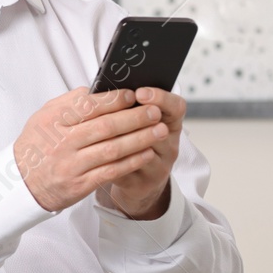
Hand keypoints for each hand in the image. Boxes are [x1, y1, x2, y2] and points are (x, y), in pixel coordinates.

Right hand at [13, 86, 171, 213]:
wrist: (20, 183)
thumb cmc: (36, 146)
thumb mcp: (42, 118)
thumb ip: (68, 102)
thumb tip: (97, 90)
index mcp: (52, 121)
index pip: (88, 106)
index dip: (115, 100)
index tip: (133, 95)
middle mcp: (61, 143)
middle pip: (105, 127)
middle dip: (135, 118)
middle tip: (154, 111)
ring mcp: (71, 165)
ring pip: (112, 149)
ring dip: (140, 139)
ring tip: (159, 131)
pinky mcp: (79, 185)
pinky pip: (111, 171)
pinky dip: (132, 162)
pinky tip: (146, 153)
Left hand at [96, 87, 184, 219]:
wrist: (136, 180)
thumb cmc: (131, 141)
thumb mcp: (134, 122)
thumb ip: (126, 107)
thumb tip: (105, 88)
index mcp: (169, 124)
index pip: (176, 107)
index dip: (161, 98)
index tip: (140, 92)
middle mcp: (169, 145)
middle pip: (160, 129)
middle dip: (138, 118)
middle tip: (119, 110)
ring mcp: (159, 166)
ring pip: (143, 151)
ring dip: (122, 139)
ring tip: (102, 130)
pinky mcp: (143, 183)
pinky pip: (127, 170)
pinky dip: (112, 160)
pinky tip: (96, 152)